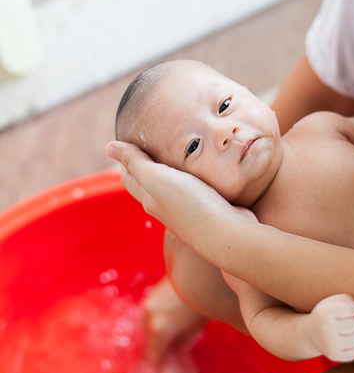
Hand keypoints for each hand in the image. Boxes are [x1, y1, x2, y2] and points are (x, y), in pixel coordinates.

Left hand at [105, 141, 236, 248]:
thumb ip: (135, 161)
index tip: (132, 139)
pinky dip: (193, 179)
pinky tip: (203, 172)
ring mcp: (186, 211)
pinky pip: (194, 192)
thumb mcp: (156, 177)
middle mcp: (165, 208)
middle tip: (153, 143)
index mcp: (149, 199)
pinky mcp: (207, 210)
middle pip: (149, 184)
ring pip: (172, 189)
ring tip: (178, 153)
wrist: (227, 233)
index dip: (126, 158)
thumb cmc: (190, 204)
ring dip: (172, 172)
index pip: (130, 177)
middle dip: (147, 164)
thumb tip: (108, 147)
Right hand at [143, 273, 206, 361]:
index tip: (161, 372)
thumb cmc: (200, 304)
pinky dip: (154, 322)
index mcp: (160, 331)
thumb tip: (172, 350)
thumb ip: (179, 343)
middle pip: (148, 342)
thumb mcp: (193, 329)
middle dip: (156, 349)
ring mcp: (147, 306)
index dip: (158, 365)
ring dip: (154, 335)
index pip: (155, 355)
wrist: (198, 273)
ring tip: (167, 339)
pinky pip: (148, 316)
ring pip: (145, 328)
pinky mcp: (149, 296)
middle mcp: (149, 319)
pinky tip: (165, 323)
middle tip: (166, 356)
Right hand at [305, 293, 353, 361]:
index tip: (342, 312)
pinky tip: (343, 343)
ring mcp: (329, 344)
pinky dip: (352, 347)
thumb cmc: (325, 315)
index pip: (349, 309)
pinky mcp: (334, 356)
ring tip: (342, 333)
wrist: (310, 334)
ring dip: (352, 335)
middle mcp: (325, 328)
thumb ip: (346, 299)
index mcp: (324, 312)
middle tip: (341, 323)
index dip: (349, 310)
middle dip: (351, 322)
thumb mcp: (331, 302)